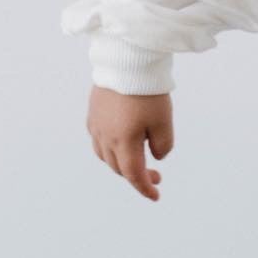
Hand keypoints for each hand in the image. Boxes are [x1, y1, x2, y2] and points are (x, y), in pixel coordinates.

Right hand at [86, 85, 172, 200]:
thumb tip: (156, 156)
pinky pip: (98, 140)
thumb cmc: (147, 91)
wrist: (126, 61)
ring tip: (138, 161)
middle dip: (136, 176)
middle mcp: (105, 137)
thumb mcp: (163, 121)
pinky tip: (121, 143)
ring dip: (121, 164)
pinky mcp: (93, 113)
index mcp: (123, 142)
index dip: (144, 188)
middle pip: (118, 167)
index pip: (133, 175)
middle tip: (156, 176)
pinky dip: (110, 149)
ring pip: (105, 156)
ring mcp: (96, 125)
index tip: (156, 196)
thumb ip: (162, 145)